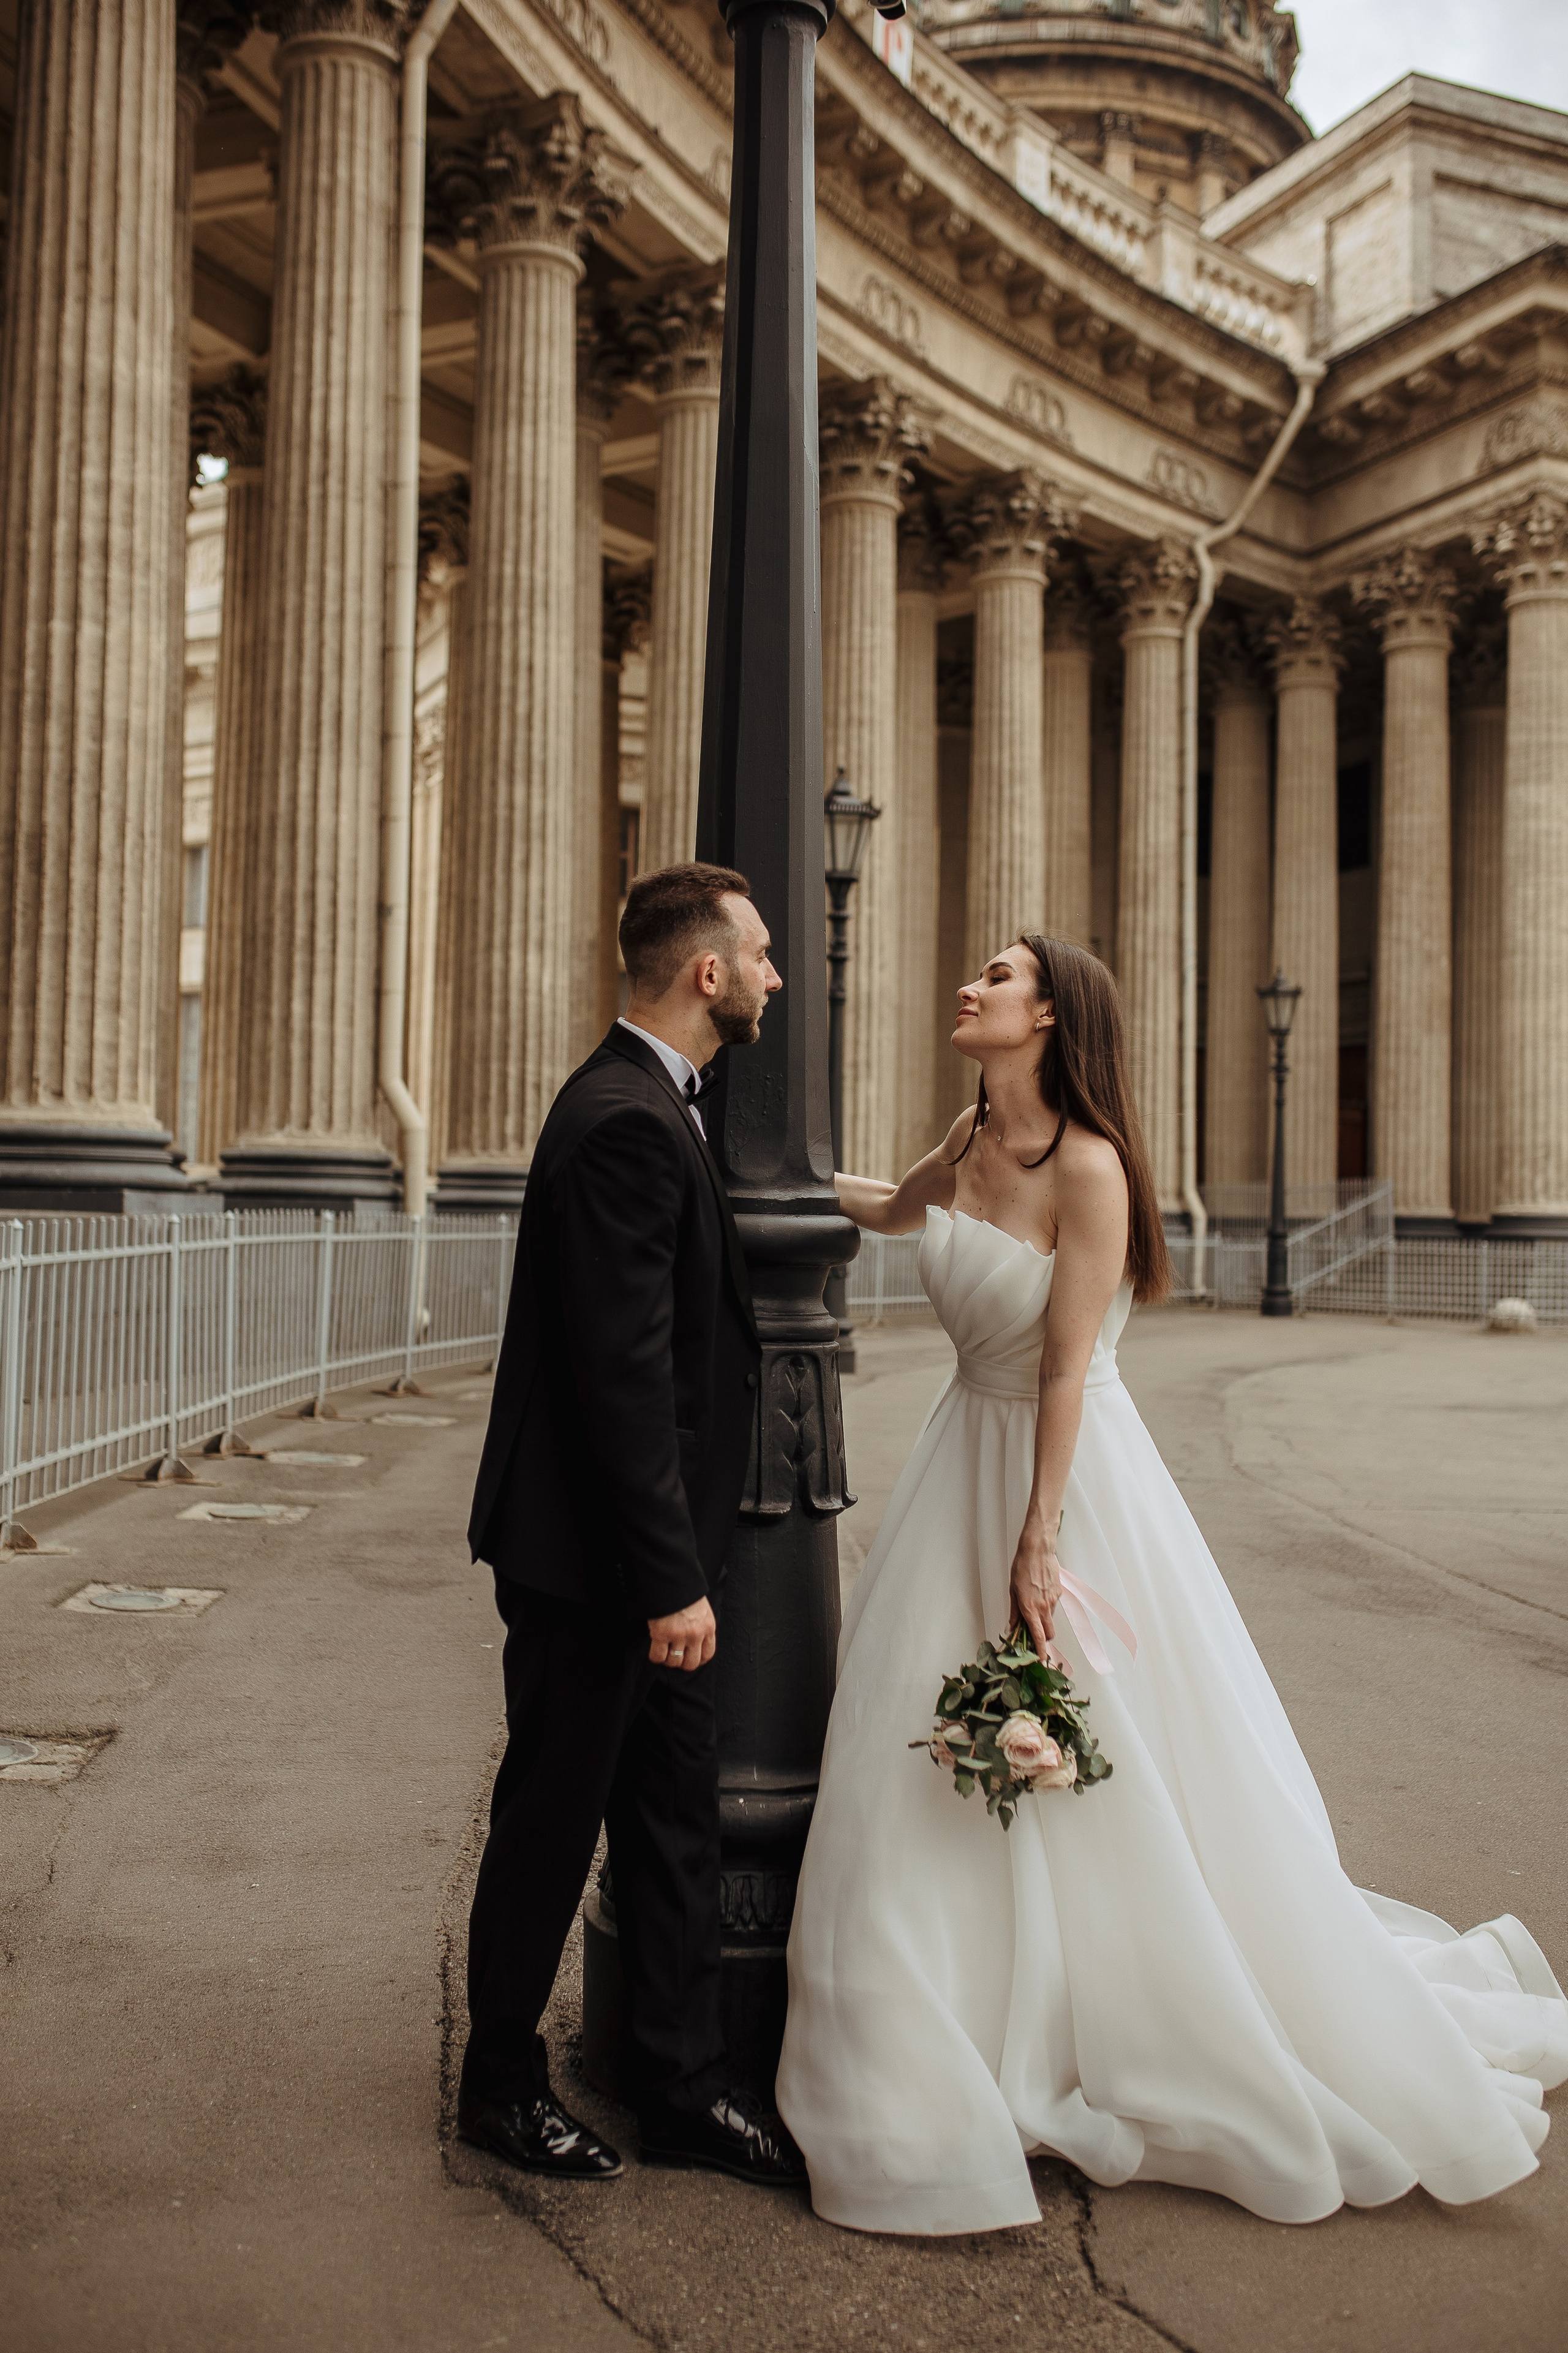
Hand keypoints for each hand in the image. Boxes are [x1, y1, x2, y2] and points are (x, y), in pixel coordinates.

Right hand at [647, 1596, 716, 1672]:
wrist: (672, 1578)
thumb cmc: (685, 1591)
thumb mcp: (702, 1608)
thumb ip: (701, 1625)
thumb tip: (696, 1640)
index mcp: (708, 1627)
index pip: (707, 1655)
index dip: (697, 1660)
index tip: (690, 1658)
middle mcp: (696, 1634)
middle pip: (691, 1664)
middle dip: (681, 1662)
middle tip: (675, 1655)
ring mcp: (679, 1635)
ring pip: (674, 1662)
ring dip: (668, 1659)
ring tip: (664, 1650)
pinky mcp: (661, 1634)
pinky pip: (658, 1656)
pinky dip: (655, 1656)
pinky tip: (655, 1648)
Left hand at [1009, 1519, 1061, 1657]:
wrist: (1038, 1549)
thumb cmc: (1021, 1567)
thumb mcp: (1012, 1590)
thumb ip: (1014, 1612)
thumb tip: (1011, 1627)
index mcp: (1030, 1608)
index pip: (1038, 1636)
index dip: (1041, 1651)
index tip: (1041, 1661)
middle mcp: (1044, 1607)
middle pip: (1050, 1633)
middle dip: (1044, 1639)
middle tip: (1035, 1634)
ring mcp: (1053, 1600)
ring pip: (1051, 1619)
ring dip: (1044, 1620)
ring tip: (1033, 1605)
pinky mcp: (1059, 1593)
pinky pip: (1053, 1606)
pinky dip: (1047, 1606)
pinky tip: (1039, 1592)